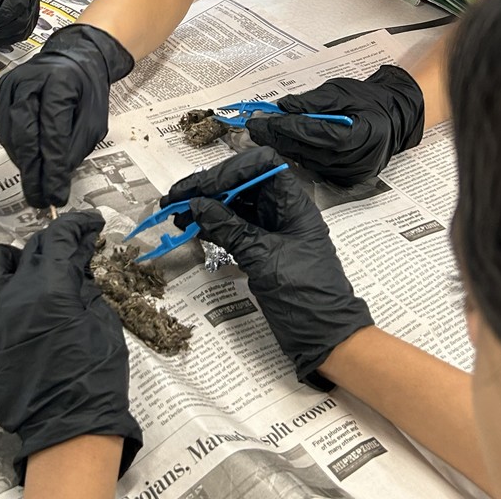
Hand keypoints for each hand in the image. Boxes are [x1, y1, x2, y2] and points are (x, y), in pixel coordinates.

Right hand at [0, 24, 133, 206]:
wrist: (72, 59)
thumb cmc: (85, 88)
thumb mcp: (94, 119)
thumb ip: (75, 148)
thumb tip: (56, 179)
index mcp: (59, 81)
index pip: (52, 131)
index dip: (52, 167)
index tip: (55, 193)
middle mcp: (28, 80)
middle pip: (24, 133)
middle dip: (32, 171)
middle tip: (39, 198)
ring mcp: (9, 86)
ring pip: (10, 135)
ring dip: (23, 163)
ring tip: (35, 183)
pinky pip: (3, 129)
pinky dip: (15, 149)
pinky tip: (27, 161)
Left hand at [0, 211, 141, 480]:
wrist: (66, 426)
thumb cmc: (92, 375)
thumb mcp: (101, 321)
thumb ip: (83, 287)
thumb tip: (76, 266)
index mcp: (48, 286)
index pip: (58, 237)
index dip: (77, 224)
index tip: (90, 224)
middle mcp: (13, 294)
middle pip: (29, 248)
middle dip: (53, 243)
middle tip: (71, 249)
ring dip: (15, 262)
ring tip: (31, 273)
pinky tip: (10, 304)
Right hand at [162, 147, 372, 385]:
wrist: (324, 336)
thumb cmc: (304, 293)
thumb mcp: (262, 257)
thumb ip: (229, 228)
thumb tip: (196, 205)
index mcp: (292, 202)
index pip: (261, 165)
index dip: (230, 169)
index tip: (202, 186)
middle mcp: (281, 209)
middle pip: (242, 183)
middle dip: (209, 188)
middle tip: (176, 200)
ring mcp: (271, 228)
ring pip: (235, 205)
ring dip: (205, 207)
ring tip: (177, 216)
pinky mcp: (261, 247)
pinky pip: (233, 226)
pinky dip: (212, 226)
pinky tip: (192, 228)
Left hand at [246, 65, 423, 183]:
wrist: (393, 118)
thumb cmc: (367, 101)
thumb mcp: (341, 91)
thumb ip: (312, 101)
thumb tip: (283, 107)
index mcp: (358, 134)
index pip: (313, 133)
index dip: (285, 127)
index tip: (262, 120)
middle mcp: (355, 159)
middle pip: (306, 151)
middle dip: (277, 138)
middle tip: (254, 128)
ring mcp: (351, 173)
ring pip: (308, 162)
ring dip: (285, 148)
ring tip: (264, 134)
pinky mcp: (347, 180)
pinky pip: (316, 169)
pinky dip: (299, 156)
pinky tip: (285, 144)